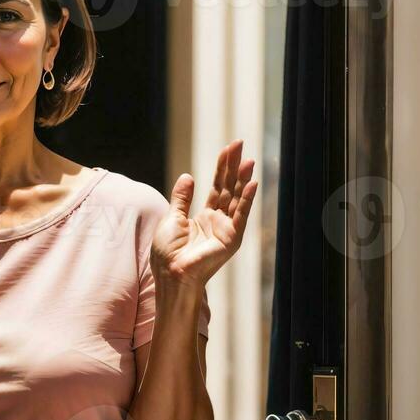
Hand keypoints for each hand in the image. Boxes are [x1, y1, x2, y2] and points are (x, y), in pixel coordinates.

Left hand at [151, 139, 258, 289]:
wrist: (170, 275)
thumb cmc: (168, 253)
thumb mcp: (172, 219)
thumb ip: (182, 198)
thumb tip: (188, 176)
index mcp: (205, 217)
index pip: (218, 186)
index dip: (222, 167)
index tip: (229, 148)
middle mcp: (219, 221)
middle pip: (230, 188)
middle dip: (234, 166)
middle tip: (240, 144)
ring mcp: (227, 230)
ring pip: (236, 198)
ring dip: (243, 179)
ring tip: (249, 160)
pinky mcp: (231, 239)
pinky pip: (240, 216)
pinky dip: (246, 200)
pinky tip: (252, 184)